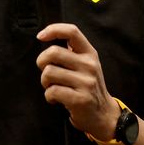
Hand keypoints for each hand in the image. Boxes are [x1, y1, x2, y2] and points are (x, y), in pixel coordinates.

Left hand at [36, 23, 119, 140]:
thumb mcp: (86, 64)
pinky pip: (52, 91)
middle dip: (41, 62)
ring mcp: (86, 82)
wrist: (103, 114)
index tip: (40, 36)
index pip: (72, 31)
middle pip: (53, 52)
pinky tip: (56, 99)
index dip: (53, 30)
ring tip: (53, 87)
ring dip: (45, 82)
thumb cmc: (87, 86)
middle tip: (46, 72)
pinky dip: (49, 96)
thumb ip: (72, 51)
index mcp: (89, 53)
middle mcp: (89, 65)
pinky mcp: (80, 99)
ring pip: (49, 72)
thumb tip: (47, 35)